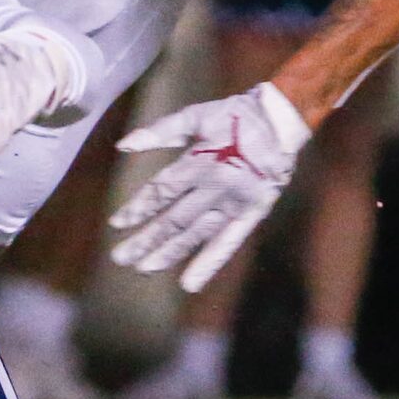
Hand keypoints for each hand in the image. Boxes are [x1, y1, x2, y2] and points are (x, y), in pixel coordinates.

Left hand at [108, 82, 311, 292]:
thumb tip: (122, 145)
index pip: (162, 191)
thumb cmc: (234, 116)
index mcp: (199, 161)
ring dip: (169, 253)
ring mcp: (235, 203)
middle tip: (120, 257)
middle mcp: (215, 187)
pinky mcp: (253, 214)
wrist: (282, 121)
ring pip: (197, 234)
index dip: (137, 208)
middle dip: (146, 239)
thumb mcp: (195, 116)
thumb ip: (159, 132)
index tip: (116, 223)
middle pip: (174, 218)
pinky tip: (190, 282)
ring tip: (144, 269)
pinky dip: (209, 263)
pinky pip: (229, 242)